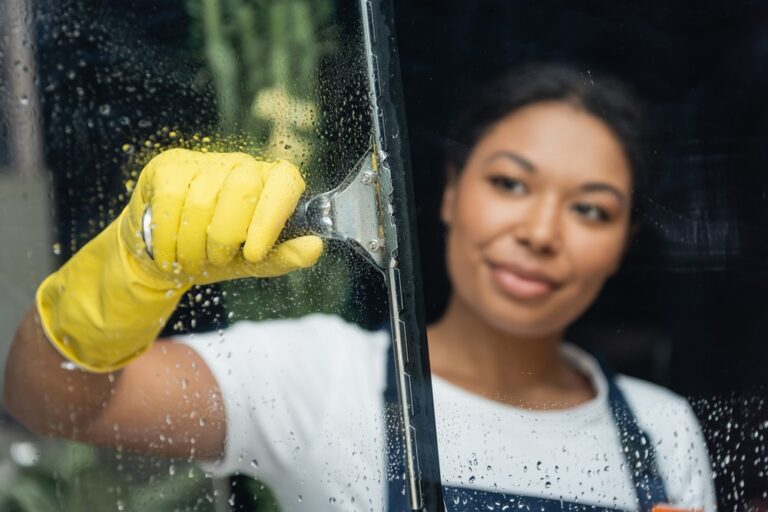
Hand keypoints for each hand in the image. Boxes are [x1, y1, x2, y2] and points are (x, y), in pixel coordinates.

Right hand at [122, 148, 322, 283]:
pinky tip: (169, 250)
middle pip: (242, 190)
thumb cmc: (218, 254)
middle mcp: (243, 165)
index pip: (285, 182)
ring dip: (193, 245)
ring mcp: (204, 162)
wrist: (169, 257)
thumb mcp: (256, 263)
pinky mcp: (169, 166)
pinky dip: (168, 237)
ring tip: (192, 259)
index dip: (271, 217)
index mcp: (273, 184)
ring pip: (201, 201)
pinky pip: (170, 199)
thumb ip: (286, 256)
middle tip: (216, 259)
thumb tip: (314, 245)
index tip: (254, 253)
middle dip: (224, 237)